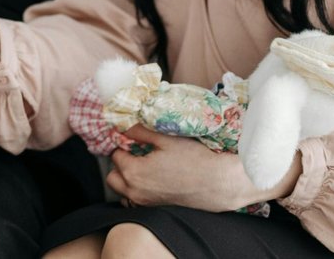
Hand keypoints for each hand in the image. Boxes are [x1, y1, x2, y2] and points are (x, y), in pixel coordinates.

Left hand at [107, 125, 298, 210]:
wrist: (219, 183)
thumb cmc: (194, 159)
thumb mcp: (165, 139)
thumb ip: (139, 131)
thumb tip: (123, 125)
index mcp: (134, 172)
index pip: (115, 155)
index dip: (122, 144)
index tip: (131, 138)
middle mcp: (135, 192)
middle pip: (113, 176)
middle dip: (120, 163)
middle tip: (135, 151)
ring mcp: (146, 202)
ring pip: (123, 190)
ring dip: (126, 178)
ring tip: (143, 164)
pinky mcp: (156, 207)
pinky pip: (136, 199)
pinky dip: (137, 189)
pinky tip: (153, 177)